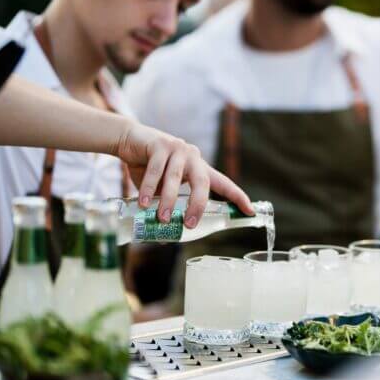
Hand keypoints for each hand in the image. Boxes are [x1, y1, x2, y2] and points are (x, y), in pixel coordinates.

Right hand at [115, 122, 253, 227]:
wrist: (129, 141)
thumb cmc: (149, 168)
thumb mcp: (161, 188)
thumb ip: (166, 206)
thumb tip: (164, 238)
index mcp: (199, 168)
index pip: (223, 183)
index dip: (237, 196)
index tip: (250, 211)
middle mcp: (193, 157)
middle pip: (202, 181)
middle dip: (198, 204)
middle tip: (190, 224)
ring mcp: (177, 148)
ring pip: (175, 177)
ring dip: (168, 200)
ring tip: (162, 219)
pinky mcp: (159, 145)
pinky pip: (155, 170)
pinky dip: (148, 188)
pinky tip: (144, 203)